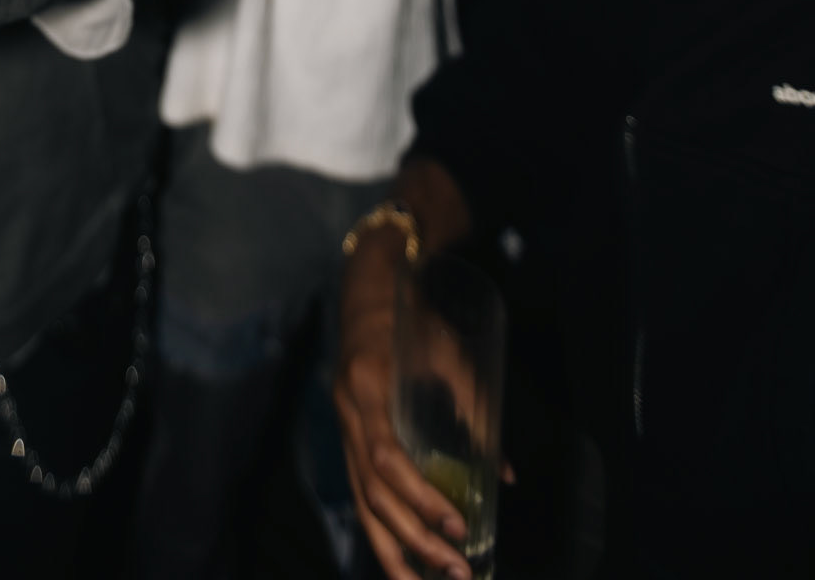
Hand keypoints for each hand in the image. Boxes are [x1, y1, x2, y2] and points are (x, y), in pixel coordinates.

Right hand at [334, 237, 474, 579]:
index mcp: (368, 387)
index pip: (389, 457)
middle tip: (458, 570)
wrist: (368, 294)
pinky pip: (361, 496)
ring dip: (394, 552)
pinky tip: (401, 563)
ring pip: (362, 504)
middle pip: (373, 493)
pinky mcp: (348, 440)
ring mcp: (343, 429)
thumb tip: (503, 473)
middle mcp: (348, 413)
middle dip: (415, 539)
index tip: (458, 525)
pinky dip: (381, 534)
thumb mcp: (447, 354)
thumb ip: (475, 410)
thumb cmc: (412, 320)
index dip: (422, 497)